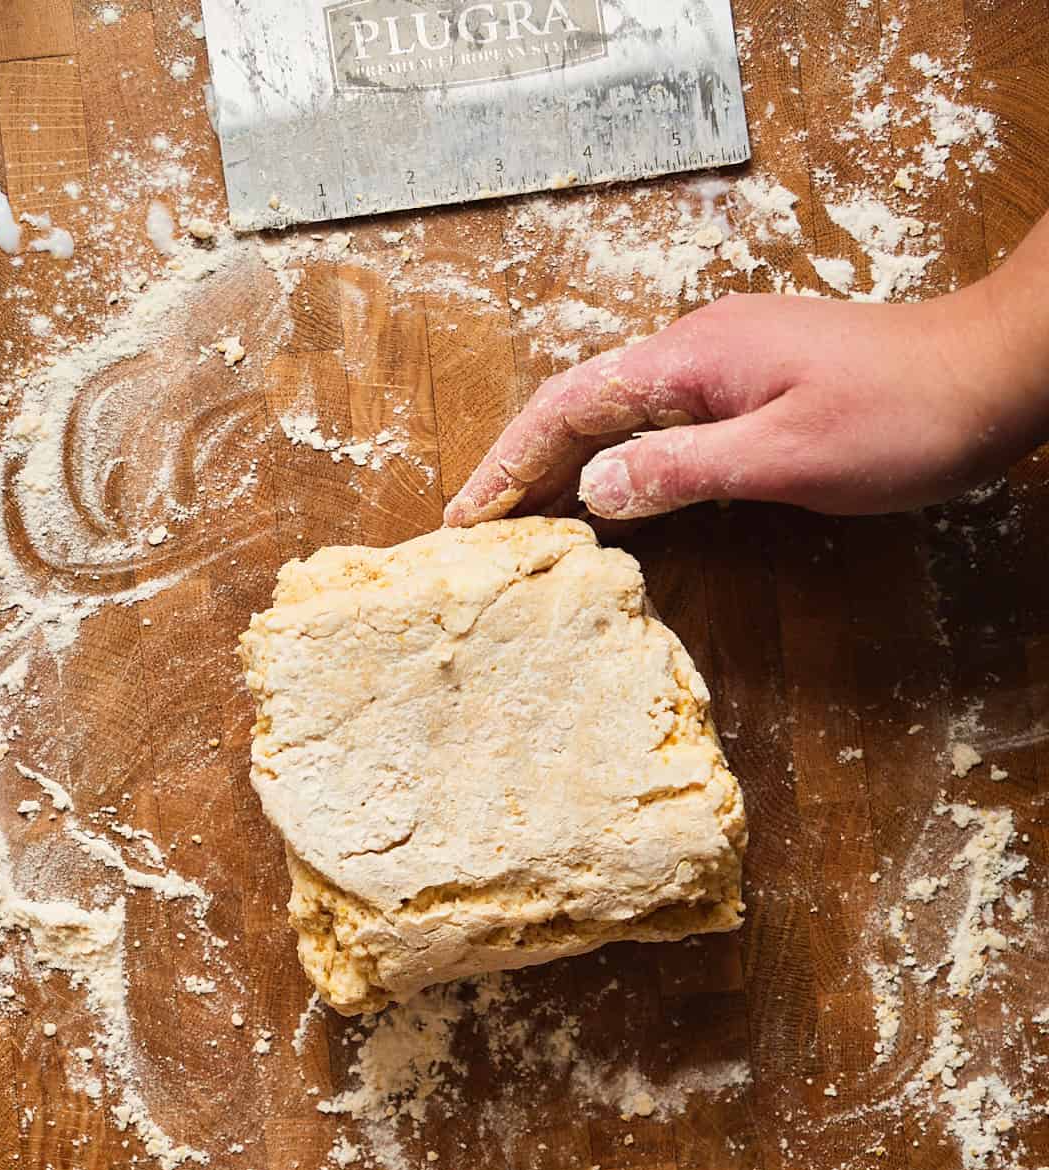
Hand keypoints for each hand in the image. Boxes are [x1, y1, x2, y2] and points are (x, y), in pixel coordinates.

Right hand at [444, 279, 1045, 525]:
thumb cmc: (902, 415)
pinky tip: (607, 503)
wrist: (990, 374)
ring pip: (619, 415)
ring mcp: (725, 366)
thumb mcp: (787, 456)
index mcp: (692, 358)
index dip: (510, 461)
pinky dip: (618, 464)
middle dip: (523, 466)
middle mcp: (697, 351)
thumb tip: (594, 486)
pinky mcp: (752, 387)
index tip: (466, 515)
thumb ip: (684, 470)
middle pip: (582, 406)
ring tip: (520, 525)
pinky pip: (660, 424)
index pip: (570, 404)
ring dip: (566, 468)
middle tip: (476, 531)